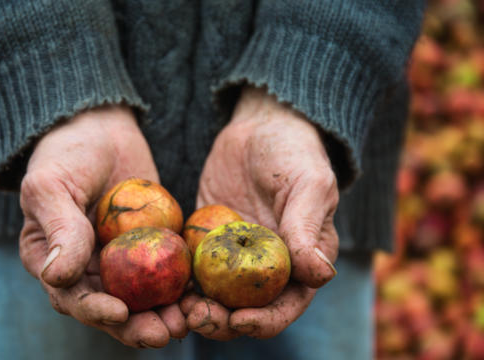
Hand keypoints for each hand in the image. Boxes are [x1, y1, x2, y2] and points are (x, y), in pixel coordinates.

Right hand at [19, 105, 186, 347]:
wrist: (100, 128)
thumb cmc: (66, 153)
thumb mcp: (52, 185)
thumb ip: (59, 227)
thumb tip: (58, 277)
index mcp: (53, 261)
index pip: (71, 297)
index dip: (94, 311)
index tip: (120, 312)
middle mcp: (86, 269)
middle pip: (111, 308)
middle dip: (136, 325)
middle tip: (164, 333)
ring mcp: (120, 262)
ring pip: (141, 298)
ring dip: (163, 314)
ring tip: (188, 322)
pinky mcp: (149, 249)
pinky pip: (165, 273)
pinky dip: (182, 287)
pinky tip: (201, 295)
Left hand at [182, 87, 339, 339]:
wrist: (260, 125)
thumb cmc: (294, 153)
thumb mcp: (308, 186)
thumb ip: (307, 230)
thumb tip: (321, 276)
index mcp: (301, 261)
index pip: (286, 305)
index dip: (264, 321)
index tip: (238, 320)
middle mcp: (267, 266)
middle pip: (246, 308)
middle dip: (222, 321)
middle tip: (197, 318)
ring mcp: (235, 255)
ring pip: (216, 295)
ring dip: (198, 307)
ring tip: (178, 308)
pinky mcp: (207, 239)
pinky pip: (193, 266)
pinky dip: (180, 279)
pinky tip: (163, 281)